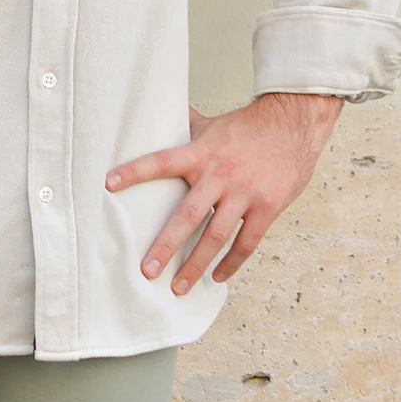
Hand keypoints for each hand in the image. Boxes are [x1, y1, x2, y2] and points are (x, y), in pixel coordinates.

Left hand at [104, 92, 342, 291]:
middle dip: (166, 245)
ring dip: (196, 264)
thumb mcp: (211, 124)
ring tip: (178, 287)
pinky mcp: (267, 208)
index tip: (108, 184)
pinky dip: (231, 264)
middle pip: (188, 215)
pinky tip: (217, 277)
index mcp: (201, 152)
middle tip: (146, 270)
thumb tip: (154, 114)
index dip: (134, 171)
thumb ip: (184, 126)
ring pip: (216, 236)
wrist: (292, 126)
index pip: (161, 161)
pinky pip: (246, 243)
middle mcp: (220, 174)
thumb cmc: (247, 127)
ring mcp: (245, 193)